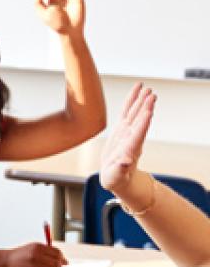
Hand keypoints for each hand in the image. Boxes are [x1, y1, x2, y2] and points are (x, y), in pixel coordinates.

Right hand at [5, 241, 66, 266]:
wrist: (7, 261)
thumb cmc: (22, 254)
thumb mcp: (34, 247)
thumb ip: (48, 251)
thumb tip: (64, 261)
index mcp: (38, 247)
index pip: (57, 253)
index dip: (62, 258)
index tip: (64, 262)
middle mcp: (35, 256)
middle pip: (56, 263)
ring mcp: (32, 266)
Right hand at [99, 83, 154, 200]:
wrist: (117, 176)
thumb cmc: (115, 178)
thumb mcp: (115, 177)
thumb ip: (119, 169)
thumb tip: (125, 162)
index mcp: (130, 150)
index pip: (138, 135)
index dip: (143, 124)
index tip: (148, 112)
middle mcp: (131, 138)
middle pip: (139, 121)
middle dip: (145, 108)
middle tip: (151, 95)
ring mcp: (127, 132)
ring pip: (135, 113)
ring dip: (141, 101)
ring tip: (147, 89)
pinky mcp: (122, 129)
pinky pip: (126, 112)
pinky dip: (132, 100)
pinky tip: (137, 90)